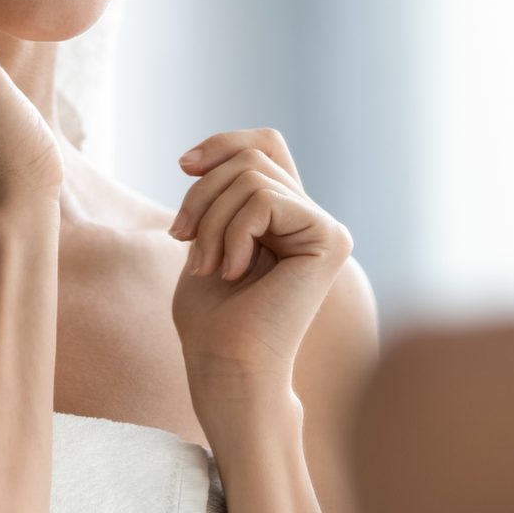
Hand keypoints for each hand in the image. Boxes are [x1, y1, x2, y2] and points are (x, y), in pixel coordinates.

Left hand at [169, 127, 352, 392]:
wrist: (226, 369)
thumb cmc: (210, 318)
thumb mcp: (205, 236)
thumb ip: (217, 195)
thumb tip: (202, 157)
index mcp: (286, 216)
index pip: (264, 144)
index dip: (224, 143)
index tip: (183, 166)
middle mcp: (312, 217)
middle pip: (249, 159)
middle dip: (202, 196)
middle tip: (183, 241)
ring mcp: (325, 227)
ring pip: (251, 177)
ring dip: (211, 221)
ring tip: (207, 266)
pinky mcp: (329, 238)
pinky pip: (263, 201)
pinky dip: (232, 233)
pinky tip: (233, 272)